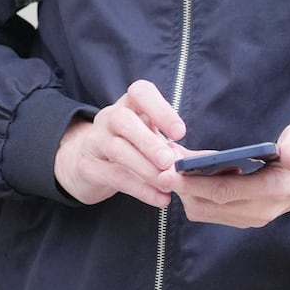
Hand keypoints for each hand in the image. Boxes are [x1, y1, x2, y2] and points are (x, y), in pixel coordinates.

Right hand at [54, 79, 184, 207]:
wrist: (91, 164)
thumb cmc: (132, 146)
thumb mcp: (151, 139)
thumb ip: (172, 147)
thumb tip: (201, 159)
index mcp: (129, 103)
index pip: (140, 92)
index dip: (161, 109)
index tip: (180, 133)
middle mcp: (109, 116)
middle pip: (123, 120)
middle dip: (149, 142)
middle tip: (169, 161)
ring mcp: (95, 140)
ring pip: (118, 150)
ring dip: (146, 168)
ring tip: (167, 183)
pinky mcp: (87, 166)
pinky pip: (114, 176)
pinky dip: (140, 189)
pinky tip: (160, 198)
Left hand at [170, 118, 289, 228]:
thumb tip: (289, 156)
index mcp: (273, 191)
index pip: (223, 192)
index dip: (193, 184)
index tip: (167, 172)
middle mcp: (259, 210)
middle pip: (207, 206)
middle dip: (181, 187)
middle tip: (159, 163)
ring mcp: (252, 216)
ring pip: (206, 211)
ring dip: (186, 191)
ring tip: (171, 163)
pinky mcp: (246, 214)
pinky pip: (213, 209)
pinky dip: (197, 193)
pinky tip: (189, 171)